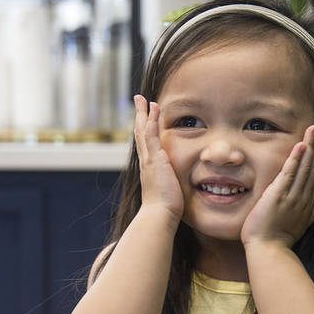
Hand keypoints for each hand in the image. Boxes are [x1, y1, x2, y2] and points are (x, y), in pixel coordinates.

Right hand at [134, 95, 183, 219]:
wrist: (160, 215)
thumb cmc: (165, 209)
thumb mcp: (167, 191)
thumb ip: (169, 184)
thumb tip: (174, 186)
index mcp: (149, 168)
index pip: (145, 143)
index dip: (145, 128)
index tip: (145, 116)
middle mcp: (146, 161)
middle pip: (140, 133)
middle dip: (140, 116)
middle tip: (139, 100)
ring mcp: (149, 159)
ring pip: (143, 131)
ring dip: (144, 114)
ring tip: (143, 99)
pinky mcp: (155, 159)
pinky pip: (151, 135)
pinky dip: (152, 121)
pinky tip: (154, 109)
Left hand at [241, 124, 313, 248]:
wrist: (269, 251)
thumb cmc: (279, 240)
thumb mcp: (301, 224)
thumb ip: (313, 211)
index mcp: (307, 202)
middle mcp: (303, 197)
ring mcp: (292, 195)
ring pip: (305, 166)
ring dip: (310, 146)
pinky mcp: (279, 195)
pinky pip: (290, 173)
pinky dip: (296, 158)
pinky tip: (301, 145)